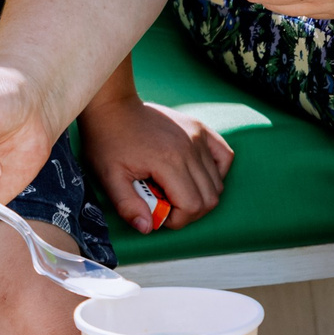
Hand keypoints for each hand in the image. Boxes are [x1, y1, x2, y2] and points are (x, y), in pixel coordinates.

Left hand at [80, 92, 233, 230]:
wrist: (113, 107)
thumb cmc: (108, 141)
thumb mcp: (109, 177)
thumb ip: (128, 206)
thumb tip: (148, 227)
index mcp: (168, 162)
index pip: (192, 206)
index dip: (177, 220)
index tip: (158, 213)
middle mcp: (189, 148)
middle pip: (209, 198)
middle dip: (189, 212)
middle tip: (166, 206)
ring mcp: (197, 137)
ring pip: (218, 182)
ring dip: (200, 196)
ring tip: (175, 191)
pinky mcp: (200, 129)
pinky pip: (225, 156)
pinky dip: (217, 173)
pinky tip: (197, 177)